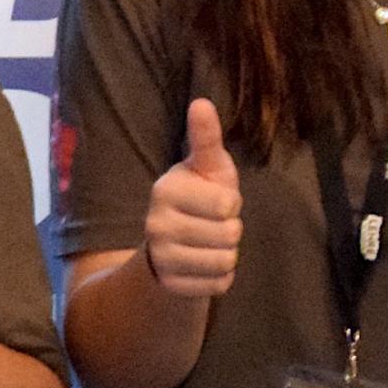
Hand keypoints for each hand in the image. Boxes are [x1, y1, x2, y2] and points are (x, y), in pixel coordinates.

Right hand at [141, 100, 242, 299]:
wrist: (172, 243)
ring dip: (228, 254)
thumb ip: (205, 138)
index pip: (227, 204)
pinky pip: (218, 285)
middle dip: (231, 230)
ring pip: (225, 262)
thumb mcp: (207, 166)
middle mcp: (156, 225)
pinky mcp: (171, 285)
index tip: (217, 201)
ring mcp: (161, 258)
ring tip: (211, 244)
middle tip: (214, 224)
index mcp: (165, 190)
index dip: (232, 203)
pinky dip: (221, 277)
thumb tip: (201, 102)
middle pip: (229, 236)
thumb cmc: (199, 196)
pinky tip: (205, 264)